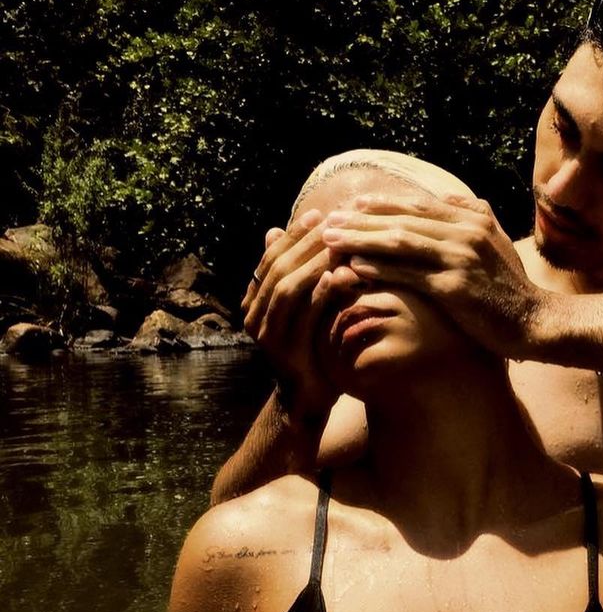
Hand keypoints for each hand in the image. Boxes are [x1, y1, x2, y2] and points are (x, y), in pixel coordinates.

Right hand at [242, 211, 361, 421]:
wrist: (311, 397)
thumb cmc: (314, 345)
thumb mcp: (307, 305)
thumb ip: (298, 273)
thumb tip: (274, 230)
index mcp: (255, 300)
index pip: (271, 258)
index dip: (294, 235)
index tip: (320, 214)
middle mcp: (254, 315)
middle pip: (278, 268)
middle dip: (305, 243)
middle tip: (332, 223)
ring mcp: (266, 334)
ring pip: (286, 288)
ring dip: (313, 263)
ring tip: (337, 244)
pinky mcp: (284, 351)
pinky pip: (301, 316)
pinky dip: (319, 293)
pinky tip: (338, 276)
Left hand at [320, 193, 552, 358]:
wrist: (535, 322)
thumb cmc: (511, 288)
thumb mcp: (497, 242)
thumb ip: (473, 215)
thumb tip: (445, 197)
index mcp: (474, 219)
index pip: (419, 206)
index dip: (384, 204)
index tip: (354, 205)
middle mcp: (466, 232)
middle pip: (403, 220)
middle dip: (362, 219)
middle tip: (329, 220)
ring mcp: (460, 259)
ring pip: (400, 243)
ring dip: (361, 240)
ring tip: (331, 240)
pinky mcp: (454, 288)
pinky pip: (407, 274)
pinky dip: (379, 269)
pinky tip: (354, 267)